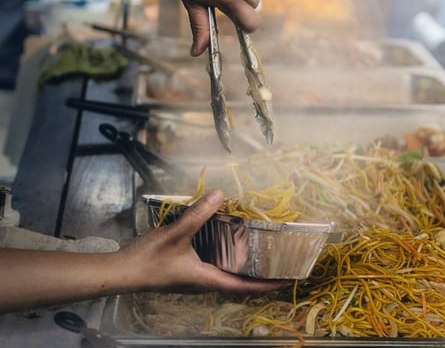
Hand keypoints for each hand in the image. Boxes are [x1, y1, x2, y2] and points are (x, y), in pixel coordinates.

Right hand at [0, 190, 280, 313]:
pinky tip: (225, 240)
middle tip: (277, 261)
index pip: (244, 286)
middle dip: (258, 273)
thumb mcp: (177, 234)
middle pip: (238, 280)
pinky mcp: (185, 269)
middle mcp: (205, 280)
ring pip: (225, 271)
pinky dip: (224, 255)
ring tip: (259, 250)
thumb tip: (221, 194)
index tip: (286, 281)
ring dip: (242, 264)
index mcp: (208, 278)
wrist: (121, 272)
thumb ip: (198, 214)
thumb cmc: (150, 259)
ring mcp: (194, 276)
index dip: (266, 285)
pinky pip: (213, 263)